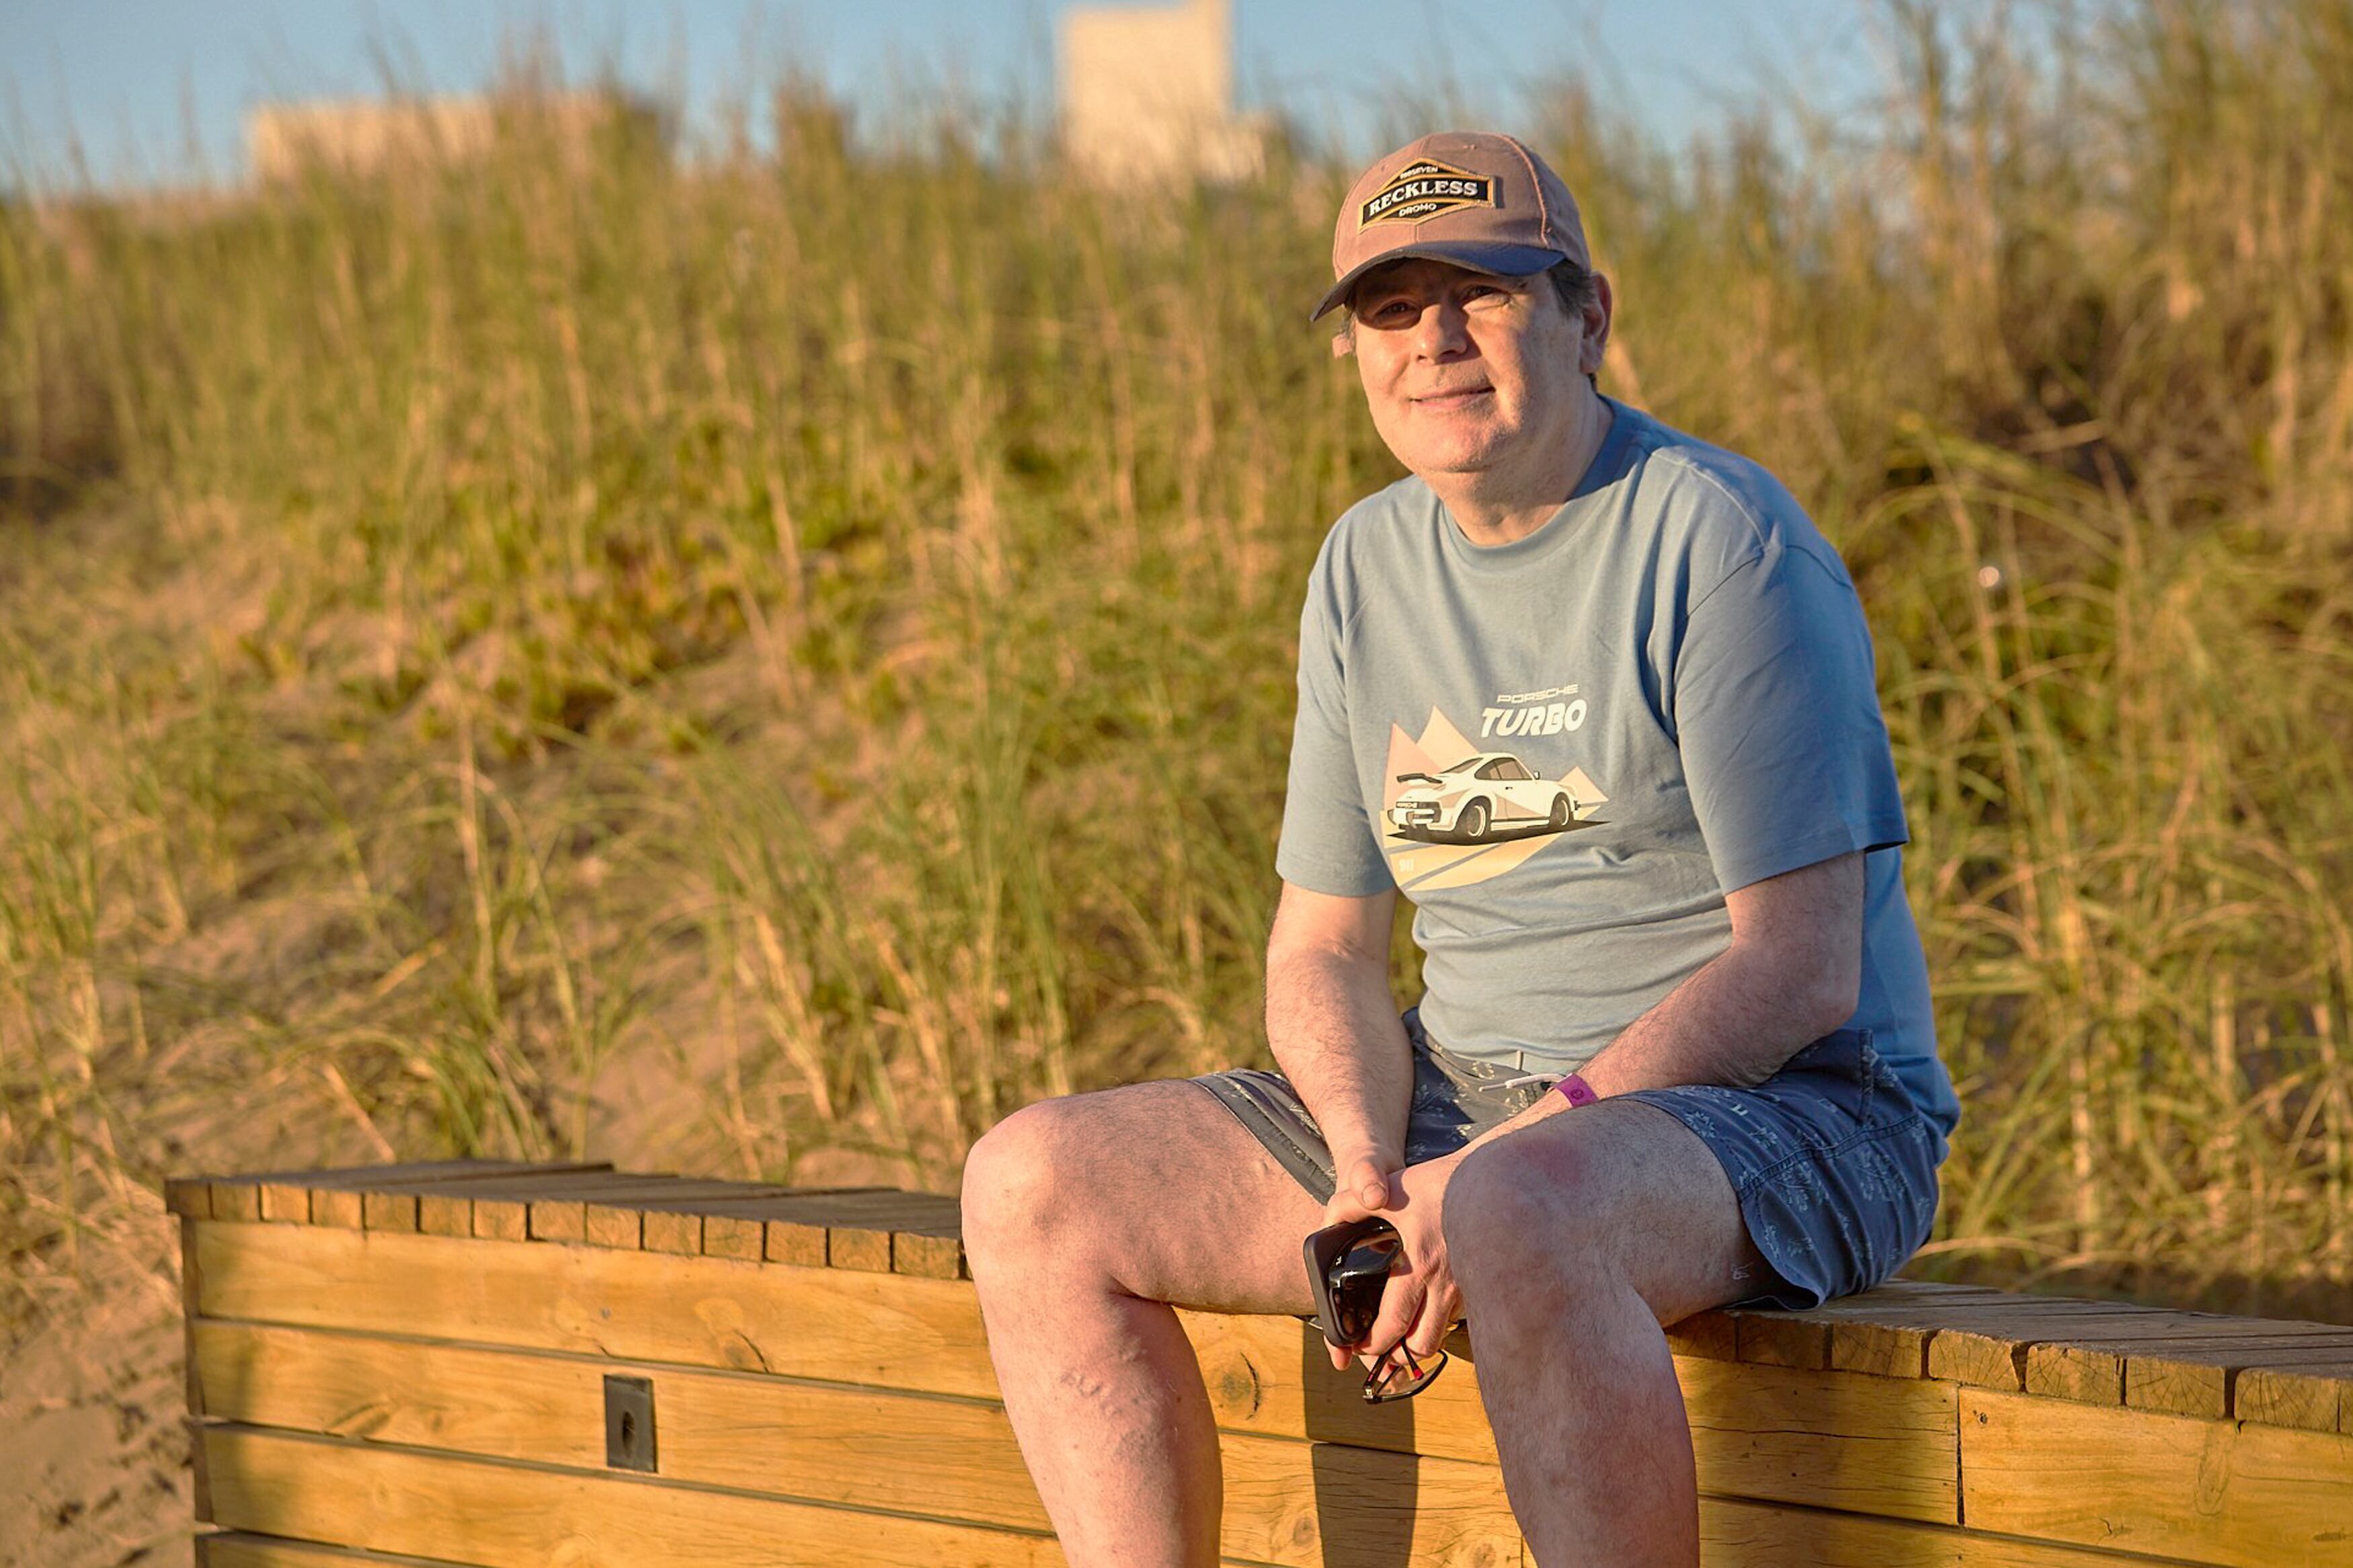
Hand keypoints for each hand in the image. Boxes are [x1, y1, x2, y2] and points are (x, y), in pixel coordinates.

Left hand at [1316, 1149, 1465, 1374]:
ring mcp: (1466, 1287)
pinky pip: (1458, 1319)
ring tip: (1402, 1336)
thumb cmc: (1436, 1184)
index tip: (1360, 1347)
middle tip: (1382, 1348)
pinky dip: (1440, 1323)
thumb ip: (1350, 1204)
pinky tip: (1426, 1312)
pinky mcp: (1479, 1284)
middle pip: (1421, 1344)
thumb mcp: (1389, 1189)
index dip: (1373, 1344)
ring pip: (1442, 1336)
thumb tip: (1328, 1223)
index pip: (1394, 1324)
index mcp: (1418, 1266)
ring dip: (1420, 1342)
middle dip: (1397, 1354)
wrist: (1486, 1177)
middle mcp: (1445, 1284)